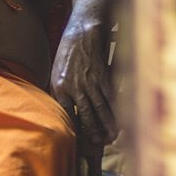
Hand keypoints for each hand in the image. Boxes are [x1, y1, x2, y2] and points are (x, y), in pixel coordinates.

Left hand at [50, 21, 116, 144]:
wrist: (83, 30)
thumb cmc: (68, 52)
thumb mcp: (56, 71)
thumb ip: (60, 91)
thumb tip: (63, 111)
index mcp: (59, 87)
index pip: (66, 114)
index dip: (74, 129)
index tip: (80, 141)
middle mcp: (73, 86)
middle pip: (85, 115)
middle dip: (93, 132)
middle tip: (99, 145)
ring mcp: (89, 81)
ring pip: (100, 108)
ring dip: (107, 125)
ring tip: (111, 138)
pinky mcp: (103, 75)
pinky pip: (111, 97)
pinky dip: (116, 111)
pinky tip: (119, 120)